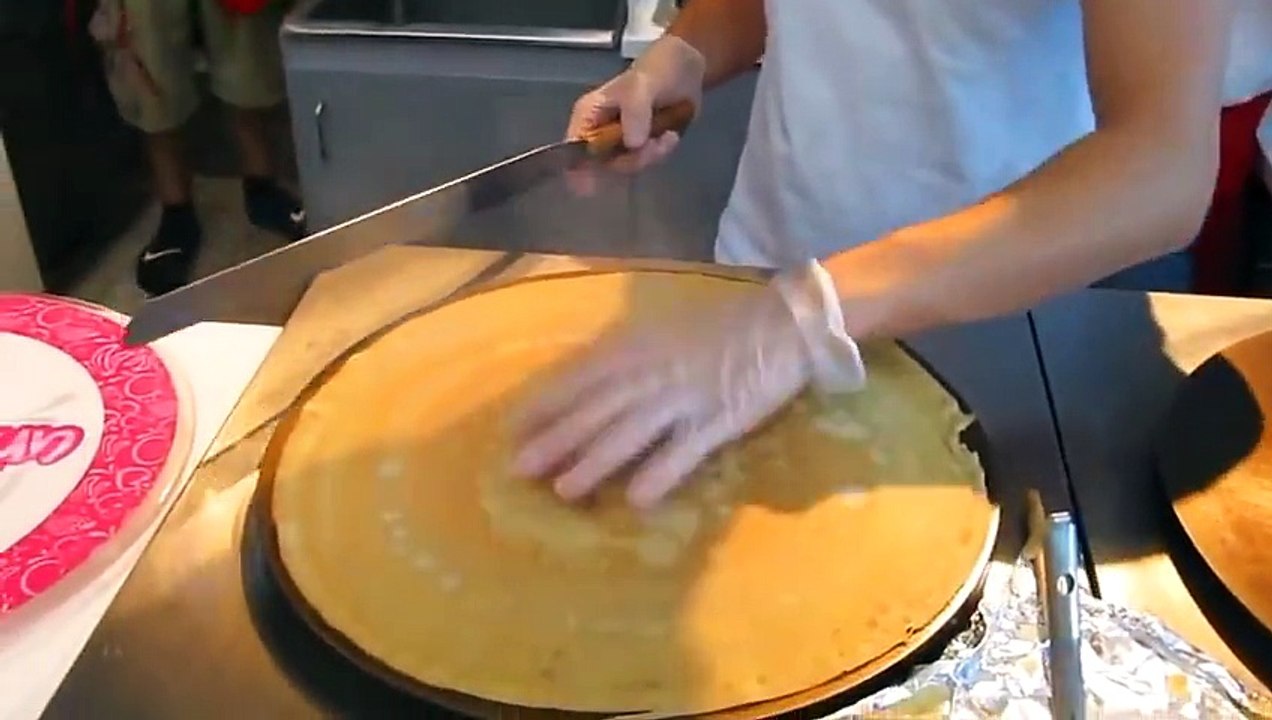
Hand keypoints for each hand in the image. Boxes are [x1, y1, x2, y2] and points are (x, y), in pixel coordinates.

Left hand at [514, 264, 866, 508]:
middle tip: (519, 468)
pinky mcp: (719, 420)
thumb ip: (628, 358)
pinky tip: (637, 499)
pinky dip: (660, 473)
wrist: (784, 322)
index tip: (512, 429)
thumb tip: (589, 384)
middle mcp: (652, 372)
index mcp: (637, 347)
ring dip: (594, 461)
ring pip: (630, 432)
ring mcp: (685, 397)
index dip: (546, 404)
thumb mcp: (664, 333)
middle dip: (556, 439)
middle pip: (596, 409)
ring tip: (563, 490)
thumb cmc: (722, 327)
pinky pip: (684, 450)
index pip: (580, 377)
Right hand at [567, 35, 705, 194]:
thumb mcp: (641, 87)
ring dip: (651, 156)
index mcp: (588, 117)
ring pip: (628, 167)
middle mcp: (600, 134)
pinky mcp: (642, 149)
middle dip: (631, 161)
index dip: (578, 170)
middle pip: (604, 166)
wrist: (686, 69)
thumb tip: (632, 144)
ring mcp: (621, 143)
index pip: (572, 151)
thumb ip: (634, 113)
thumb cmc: (655, 71)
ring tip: (667, 136)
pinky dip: (661, 153)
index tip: (592, 185)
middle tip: (653, 144)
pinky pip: (646, 163)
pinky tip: (671, 136)